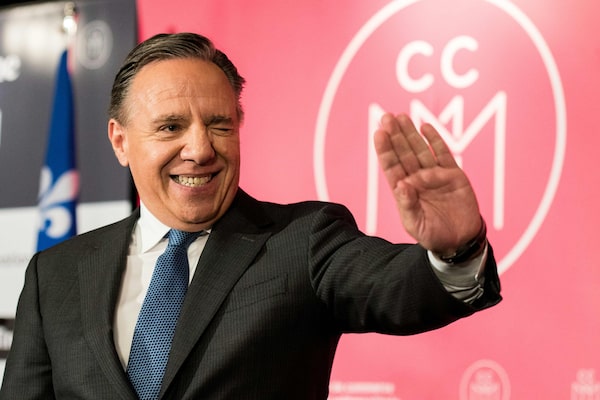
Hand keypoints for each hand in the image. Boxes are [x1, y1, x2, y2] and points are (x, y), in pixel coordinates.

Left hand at [373, 112, 482, 254]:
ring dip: (410, 133)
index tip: (379, 134)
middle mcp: (418, 180)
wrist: (460, 242)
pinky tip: (425, 127)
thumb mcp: (416, 224)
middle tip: (386, 117)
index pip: (392, 167)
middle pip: (404, 153)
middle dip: (395, 135)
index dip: (385, 150)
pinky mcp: (453, 175)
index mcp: (404, 191)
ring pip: (421, 150)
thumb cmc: (433, 235)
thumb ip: (408, 205)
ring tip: (401, 116)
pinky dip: (435, 140)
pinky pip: (443, 154)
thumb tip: (401, 184)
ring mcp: (435, 176)